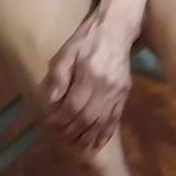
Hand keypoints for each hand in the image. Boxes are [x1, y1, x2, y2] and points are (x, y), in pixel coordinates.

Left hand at [43, 13, 137, 151]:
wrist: (116, 30)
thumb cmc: (86, 41)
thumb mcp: (66, 53)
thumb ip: (59, 76)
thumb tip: (52, 101)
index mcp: (89, 76)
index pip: (73, 107)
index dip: (60, 120)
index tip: (50, 124)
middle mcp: (105, 87)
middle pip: (87, 118)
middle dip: (72, 132)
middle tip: (61, 137)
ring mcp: (117, 92)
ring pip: (102, 122)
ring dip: (89, 137)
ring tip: (77, 145)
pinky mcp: (125, 94)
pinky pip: (116, 118)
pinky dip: (106, 133)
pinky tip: (98, 142)